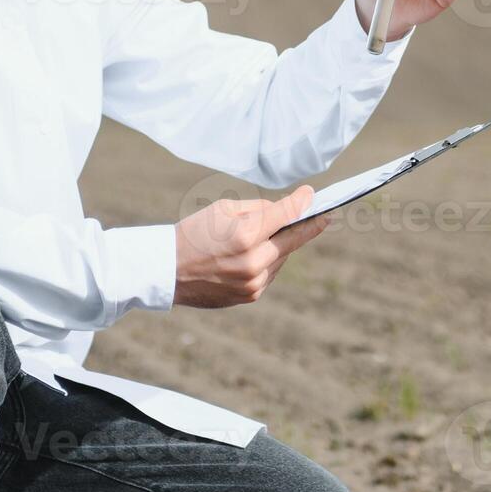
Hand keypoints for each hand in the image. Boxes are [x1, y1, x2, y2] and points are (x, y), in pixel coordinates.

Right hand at [174, 185, 330, 308]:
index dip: (302, 203)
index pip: (285, 215)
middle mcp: (253, 261)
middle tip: (323, 217)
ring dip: (281, 245)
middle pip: (293, 240)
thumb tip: (284, 212)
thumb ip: (258, 209)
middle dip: (307, 226)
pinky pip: (270, 273)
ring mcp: (253, 282)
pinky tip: (255, 255)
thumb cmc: (194, 232)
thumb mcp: (223, 210)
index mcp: (245, 234)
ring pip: (282, 257)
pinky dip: (268, 261)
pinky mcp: (250, 296)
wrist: (167, 271)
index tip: (312, 195)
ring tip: (272, 235)